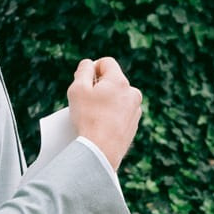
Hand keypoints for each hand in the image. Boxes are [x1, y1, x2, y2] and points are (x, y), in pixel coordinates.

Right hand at [68, 56, 142, 171]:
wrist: (101, 151)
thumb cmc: (88, 119)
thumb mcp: (78, 89)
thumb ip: (83, 70)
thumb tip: (88, 65)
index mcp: (120, 81)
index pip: (106, 62)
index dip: (92, 68)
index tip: (84, 81)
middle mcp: (132, 93)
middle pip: (113, 80)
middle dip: (99, 86)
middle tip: (85, 99)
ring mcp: (135, 109)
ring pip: (118, 97)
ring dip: (106, 100)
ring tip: (93, 114)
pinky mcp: (134, 124)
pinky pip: (121, 112)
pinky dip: (111, 114)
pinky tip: (100, 124)